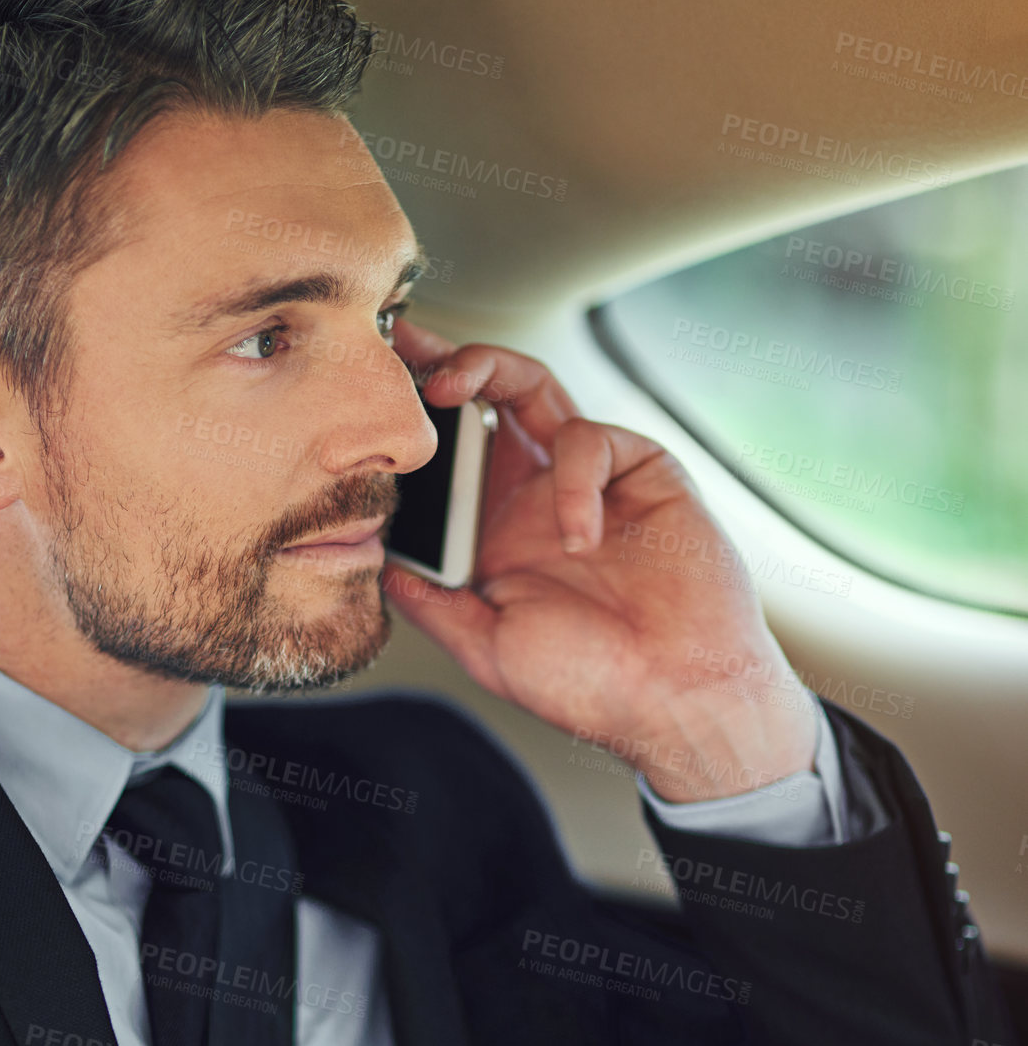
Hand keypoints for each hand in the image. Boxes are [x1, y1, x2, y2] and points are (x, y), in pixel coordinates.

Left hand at [382, 319, 815, 802]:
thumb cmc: (591, 686)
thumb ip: (433, 603)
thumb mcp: (487, 647)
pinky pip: (594, 439)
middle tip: (403, 344)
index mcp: (498, 534)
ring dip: (490, 370)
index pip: (450, 455)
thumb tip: (376, 563)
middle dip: (442, 360)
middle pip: (488, 398)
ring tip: (455, 391)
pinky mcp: (645, 473)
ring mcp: (592, 481)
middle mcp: (539, 497)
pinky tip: (580, 538)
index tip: (368, 392)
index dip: (414, 421)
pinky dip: (575, 478)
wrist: (677, 700)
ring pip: (536, 388)